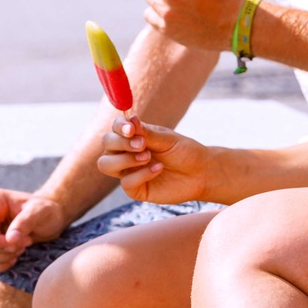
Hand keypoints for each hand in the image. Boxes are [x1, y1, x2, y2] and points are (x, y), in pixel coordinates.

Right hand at [0, 188, 65, 271]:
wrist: (49, 219)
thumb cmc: (46, 211)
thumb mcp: (41, 212)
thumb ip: (26, 222)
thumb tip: (10, 239)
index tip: (16, 244)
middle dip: (5, 249)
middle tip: (26, 243)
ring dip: (3, 257)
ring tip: (22, 247)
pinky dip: (0, 263)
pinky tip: (15, 256)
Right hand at [97, 116, 211, 203]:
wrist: (201, 172)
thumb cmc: (185, 152)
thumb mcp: (168, 139)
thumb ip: (147, 133)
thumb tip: (130, 118)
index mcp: (135, 136)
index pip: (115, 128)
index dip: (118, 127)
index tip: (130, 129)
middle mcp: (127, 152)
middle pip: (106, 144)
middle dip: (121, 143)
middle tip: (142, 145)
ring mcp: (129, 171)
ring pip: (106, 164)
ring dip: (125, 159)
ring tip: (147, 157)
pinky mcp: (135, 188)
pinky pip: (125, 182)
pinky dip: (141, 174)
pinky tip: (158, 169)